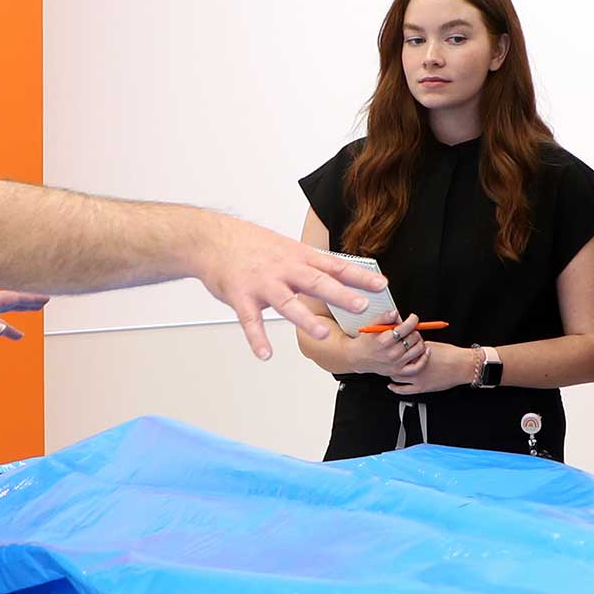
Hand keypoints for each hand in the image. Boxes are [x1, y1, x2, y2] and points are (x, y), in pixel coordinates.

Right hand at [191, 218, 385, 359]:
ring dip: (305, 319)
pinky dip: (257, 338)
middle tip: (362, 307)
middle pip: (317, 282)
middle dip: (341, 295)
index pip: (335, 266)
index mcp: (298, 257)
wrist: (211, 239)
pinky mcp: (241, 297)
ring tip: (322, 334)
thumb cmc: (250, 244)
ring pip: (287, 302)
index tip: (382, 286)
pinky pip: (251, 321)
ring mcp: (263, 283)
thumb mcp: (286, 247)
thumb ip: (309, 262)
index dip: (359, 276)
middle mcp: (284, 269)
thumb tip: (338, 272)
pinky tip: (265, 354)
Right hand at [350, 313, 428, 376]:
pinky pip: (417, 366)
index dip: (412, 320)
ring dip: (419, 341)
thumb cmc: (366, 341)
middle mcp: (391, 353)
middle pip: (413, 338)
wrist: (358, 357)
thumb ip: (384, 318)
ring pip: (418, 349)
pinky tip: (425, 350)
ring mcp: (396, 364)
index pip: (405, 328)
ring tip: (414, 338)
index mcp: (384, 341)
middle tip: (410, 329)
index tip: (413, 318)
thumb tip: (395, 313)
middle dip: (414, 330)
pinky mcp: (398, 371)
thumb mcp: (372, 325)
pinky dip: (424, 358)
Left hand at [388, 340, 475, 395]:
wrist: (461, 366)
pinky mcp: (421, 388)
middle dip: (390, 362)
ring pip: (396, 377)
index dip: (393, 350)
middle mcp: (414, 365)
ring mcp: (416, 378)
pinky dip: (395, 388)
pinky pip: (403, 390)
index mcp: (416, 353)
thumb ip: (417, 347)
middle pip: (394, 364)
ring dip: (391, 373)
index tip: (390, 349)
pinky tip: (392, 386)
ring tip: (389, 370)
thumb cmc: (450, 354)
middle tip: (388, 360)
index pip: (398, 351)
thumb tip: (409, 347)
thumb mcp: (430, 345)